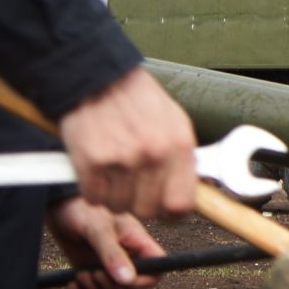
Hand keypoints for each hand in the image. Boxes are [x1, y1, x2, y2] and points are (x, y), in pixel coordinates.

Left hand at [46, 196, 166, 288]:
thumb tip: (127, 280)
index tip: (123, 278)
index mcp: (138, 242)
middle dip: (111, 285)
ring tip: (81, 274)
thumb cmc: (83, 210)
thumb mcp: (99, 230)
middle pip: (131, 285)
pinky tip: (71, 282)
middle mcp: (127, 255)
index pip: (157, 268)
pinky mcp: (90, 269)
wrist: (58, 206)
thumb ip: (113, 254)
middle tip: (93, 273)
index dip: (145, 279)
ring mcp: (108, 263)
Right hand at [58, 67, 197, 219]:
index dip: (172, 212)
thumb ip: (184, 158)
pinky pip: (94, 196)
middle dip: (140, 203)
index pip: (182, 204)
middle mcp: (153, 155)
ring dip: (114, 196)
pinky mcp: (92, 162)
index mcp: (179, 146)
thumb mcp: (175, 122)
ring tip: (114, 172)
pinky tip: (97, 169)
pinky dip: (93, 189)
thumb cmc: (137, 100)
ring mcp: (122, 160)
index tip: (165, 208)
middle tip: (133, 186)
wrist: (97, 77)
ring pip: (119, 206)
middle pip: (148, 210)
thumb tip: (196, 190)